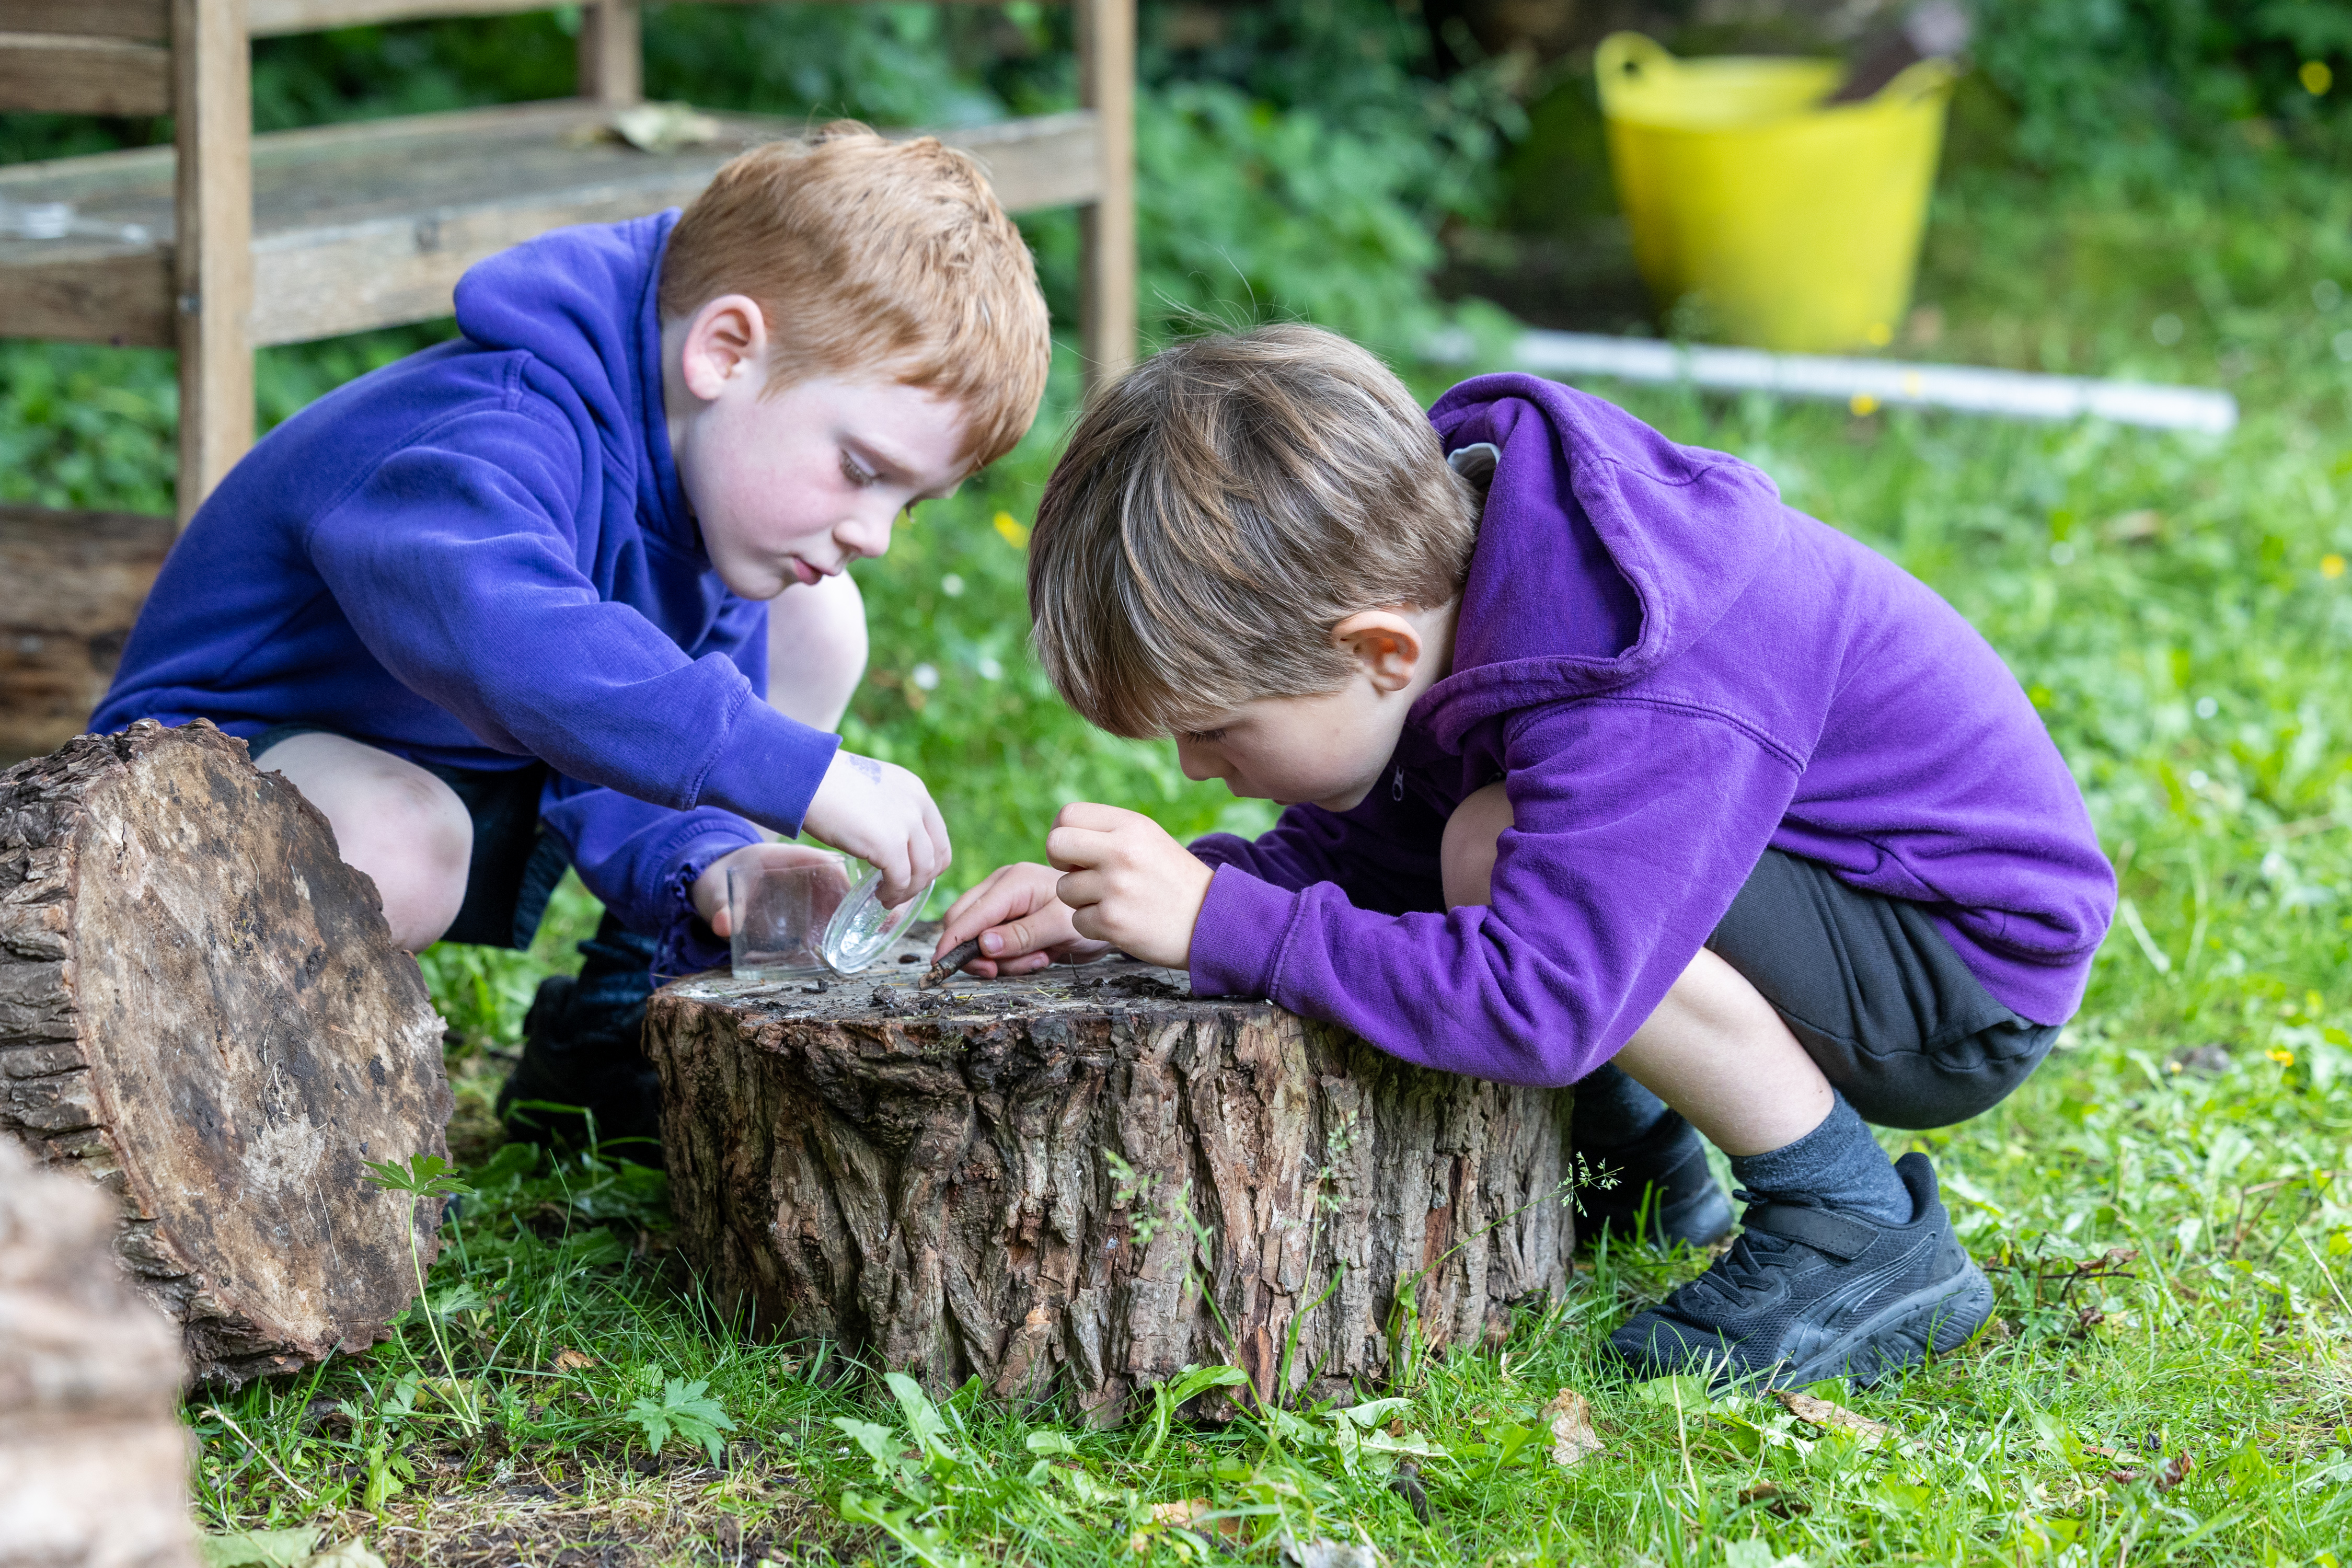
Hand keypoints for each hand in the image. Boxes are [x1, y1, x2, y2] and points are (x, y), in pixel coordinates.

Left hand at [692, 840, 842, 937]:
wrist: (711, 884)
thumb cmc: (715, 883)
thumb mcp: (715, 894)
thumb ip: (720, 908)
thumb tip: (723, 926)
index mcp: (779, 857)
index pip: (818, 858)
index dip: (838, 874)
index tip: (851, 896)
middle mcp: (795, 869)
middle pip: (832, 877)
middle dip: (846, 899)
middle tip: (852, 927)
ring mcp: (798, 884)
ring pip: (830, 893)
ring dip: (840, 913)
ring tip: (845, 938)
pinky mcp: (796, 900)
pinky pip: (820, 906)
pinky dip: (828, 921)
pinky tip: (830, 942)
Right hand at [799, 748, 950, 906]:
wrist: (807, 777)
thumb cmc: (827, 783)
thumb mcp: (873, 789)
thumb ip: (889, 810)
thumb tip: (888, 839)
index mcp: (915, 792)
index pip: (938, 836)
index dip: (928, 861)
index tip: (910, 873)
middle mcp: (917, 806)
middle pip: (937, 856)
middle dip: (922, 880)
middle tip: (901, 890)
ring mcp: (906, 825)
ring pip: (922, 872)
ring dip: (907, 891)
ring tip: (888, 897)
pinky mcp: (889, 844)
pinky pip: (901, 880)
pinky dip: (893, 893)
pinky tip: (879, 895)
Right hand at [933, 862, 1110, 976]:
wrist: (1111, 917)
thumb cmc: (1090, 916)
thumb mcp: (1060, 926)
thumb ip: (1022, 935)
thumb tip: (982, 944)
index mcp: (1012, 881)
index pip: (968, 913)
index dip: (952, 941)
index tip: (942, 968)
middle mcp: (1002, 888)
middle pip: (962, 924)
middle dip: (979, 954)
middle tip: (1005, 970)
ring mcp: (1004, 904)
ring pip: (976, 940)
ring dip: (1002, 960)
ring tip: (1039, 959)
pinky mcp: (1009, 921)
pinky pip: (993, 947)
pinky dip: (1010, 960)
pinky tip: (1038, 956)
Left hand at [1046, 803, 1212, 968]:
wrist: (1214, 922)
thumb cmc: (1175, 881)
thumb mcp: (1148, 840)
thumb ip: (1108, 832)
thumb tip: (1060, 835)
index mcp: (1131, 825)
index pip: (1068, 814)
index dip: (1063, 833)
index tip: (1075, 851)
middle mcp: (1121, 851)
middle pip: (1055, 845)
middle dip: (1060, 863)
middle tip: (1081, 874)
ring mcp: (1116, 888)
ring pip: (1063, 889)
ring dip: (1081, 900)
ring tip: (1113, 902)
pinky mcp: (1112, 922)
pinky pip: (1077, 921)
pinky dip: (1094, 926)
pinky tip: (1121, 922)